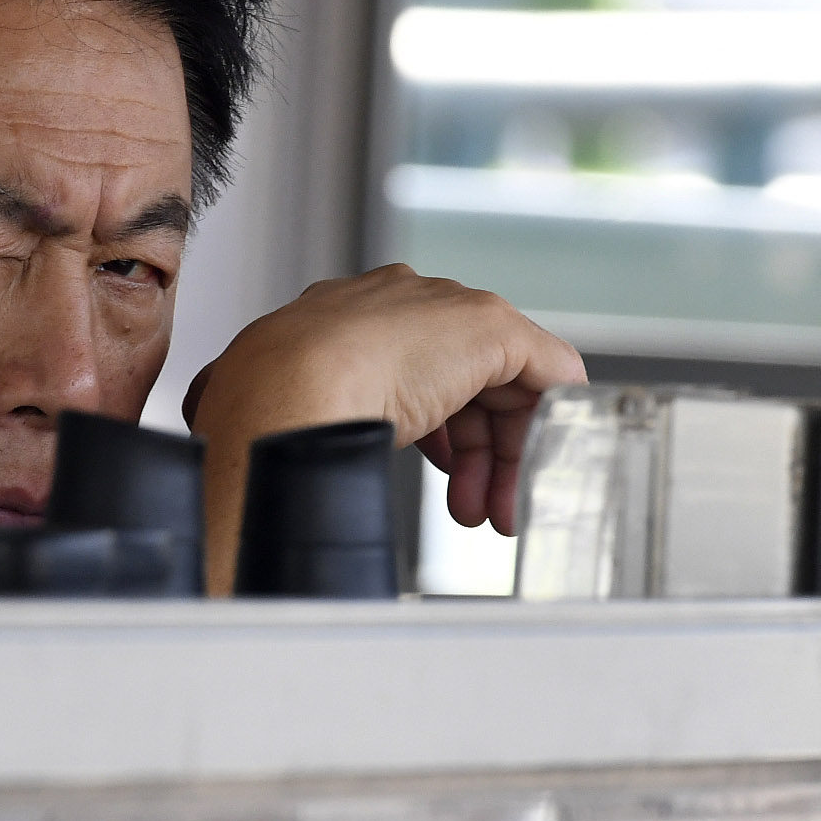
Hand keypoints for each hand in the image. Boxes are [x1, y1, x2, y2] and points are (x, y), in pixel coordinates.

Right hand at [184, 265, 586, 591]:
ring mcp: (447, 314)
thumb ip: (309, 416)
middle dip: (472, 457)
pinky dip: (554, 414)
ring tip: (486, 513)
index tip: (440, 481)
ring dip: (498, 459)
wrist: (288, 382)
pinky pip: (548, 366)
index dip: (437, 435)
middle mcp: (402, 307)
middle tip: (473, 512)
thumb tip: (265, 455)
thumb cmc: (275, 407)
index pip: (415, 373)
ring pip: (501, 386)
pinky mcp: (492, 328)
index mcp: (349, 319)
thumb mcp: (296, 409)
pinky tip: (549, 455)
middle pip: (464, 384)